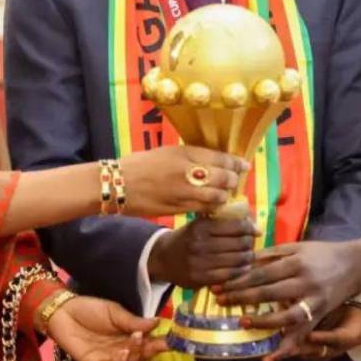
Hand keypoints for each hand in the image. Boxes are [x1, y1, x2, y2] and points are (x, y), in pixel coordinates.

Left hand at [43, 296, 169, 360]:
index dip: (159, 342)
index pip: (148, 342)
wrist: (64, 311)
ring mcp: (109, 359)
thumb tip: (158, 322)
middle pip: (141, 356)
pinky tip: (123, 354)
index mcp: (129, 336)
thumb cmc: (90, 309)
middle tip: (158, 343)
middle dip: (151, 350)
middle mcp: (122, 349)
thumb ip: (133, 321)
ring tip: (138, 343)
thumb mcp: (114, 311)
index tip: (171, 339)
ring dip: (136, 357)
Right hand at [119, 146, 247, 217]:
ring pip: (218, 196)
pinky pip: (204, 208)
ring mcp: (184, 191)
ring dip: (225, 197)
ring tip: (224, 195)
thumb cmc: (140, 165)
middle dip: (234, 181)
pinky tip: (211, 205)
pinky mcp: (178, 208)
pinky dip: (212, 207)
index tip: (243, 165)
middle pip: (225, 178)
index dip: (236, 163)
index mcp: (184, 153)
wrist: (118, 184)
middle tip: (235, 182)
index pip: (221, 158)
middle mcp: (188, 171)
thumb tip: (213, 161)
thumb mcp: (167, 152)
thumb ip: (190, 156)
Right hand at [148, 217, 259, 288]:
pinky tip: (242, 268)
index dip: (249, 228)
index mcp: (201, 226)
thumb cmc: (188, 238)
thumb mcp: (200, 223)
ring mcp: (199, 262)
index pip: (235, 226)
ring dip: (247, 258)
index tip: (254, 230)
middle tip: (251, 244)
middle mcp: (200, 243)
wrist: (164, 258)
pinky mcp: (200, 278)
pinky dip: (239, 272)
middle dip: (250, 244)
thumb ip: (224, 222)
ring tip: (248, 256)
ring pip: (236, 260)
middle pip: (239, 244)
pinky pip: (228, 275)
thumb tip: (256, 227)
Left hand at [214, 238, 360, 360]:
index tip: (220, 285)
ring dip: (262, 323)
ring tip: (242, 323)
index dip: (239, 280)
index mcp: (297, 262)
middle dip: (242, 298)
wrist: (356, 265)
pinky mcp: (319, 316)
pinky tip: (267, 360)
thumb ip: (271, 254)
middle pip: (269, 293)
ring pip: (286, 317)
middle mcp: (305, 283)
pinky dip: (285, 350)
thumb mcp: (298, 246)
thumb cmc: (323, 253)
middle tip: (220, 300)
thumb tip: (244, 261)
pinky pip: (301, 336)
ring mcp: (314, 302)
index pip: (262, 273)